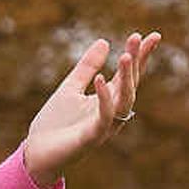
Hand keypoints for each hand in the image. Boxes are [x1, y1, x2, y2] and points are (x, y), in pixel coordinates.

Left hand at [19, 33, 161, 185]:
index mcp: (108, 100)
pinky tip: (101, 79)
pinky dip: (104, 99)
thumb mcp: (70, 88)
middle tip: (138, 37)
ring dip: (127, 78)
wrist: (36, 154)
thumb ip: (87, 67)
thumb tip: (105, 41)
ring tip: (125, 55)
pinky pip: (104, 118)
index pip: (129, 75)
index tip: (152, 35)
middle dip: (136, 62)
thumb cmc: (55, 124)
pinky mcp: (91, 138)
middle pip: (130, 85)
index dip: (141, 56)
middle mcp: (111, 113)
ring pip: (125, 101)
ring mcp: (103, 126)